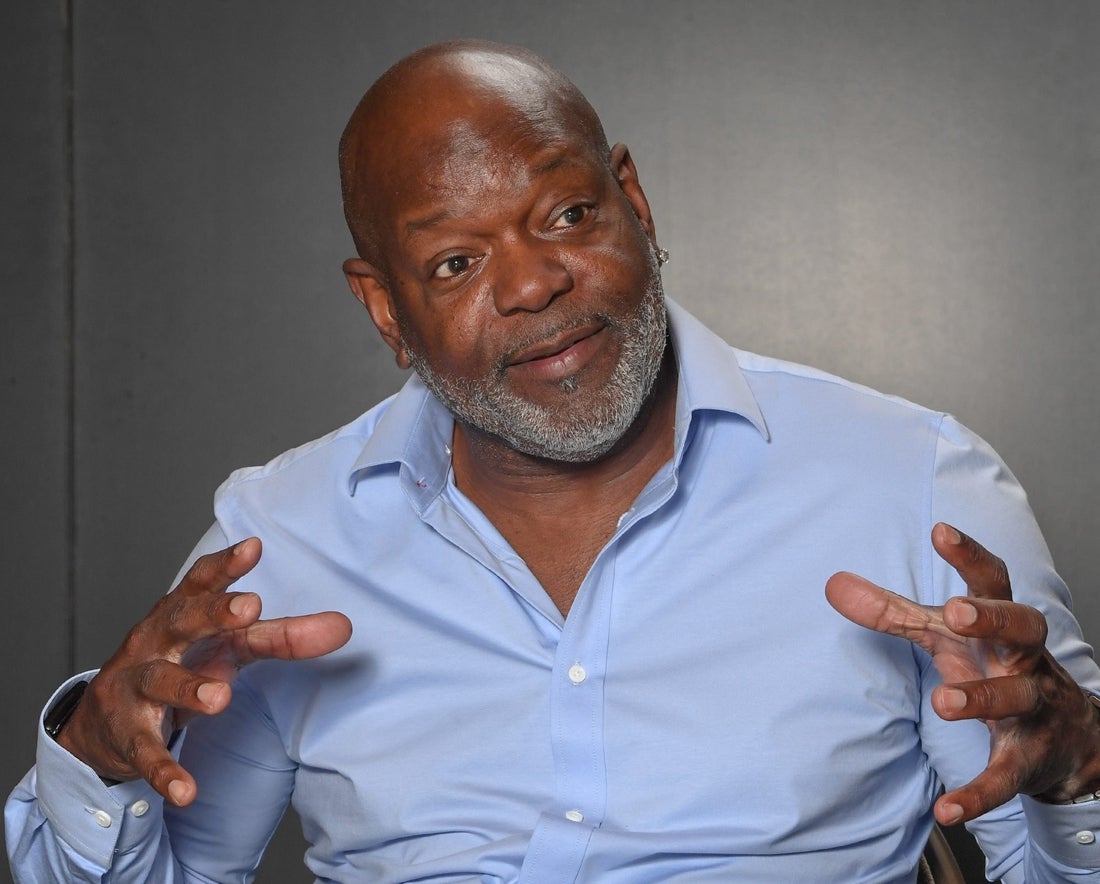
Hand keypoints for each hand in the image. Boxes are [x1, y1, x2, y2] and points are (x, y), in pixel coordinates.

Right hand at [57, 538, 352, 806]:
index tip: (254, 546)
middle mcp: (156, 643)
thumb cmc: (183, 663)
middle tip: (250, 607)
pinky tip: (186, 790)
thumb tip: (345, 626)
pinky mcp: (127, 735)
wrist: (107, 719)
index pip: (202, 582)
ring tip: (221, 697)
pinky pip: (145, 752)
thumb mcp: (230, 647)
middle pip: (181, 621)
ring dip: (190, 688)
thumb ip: (284, 635)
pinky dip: (165, 770)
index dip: (226, 565)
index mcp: (182, 614)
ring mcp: (137, 688)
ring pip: (160, 681)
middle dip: (213, 613)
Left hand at [826, 522, 1099, 825]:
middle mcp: (1024, 659)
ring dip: (982, 698)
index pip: (992, 581)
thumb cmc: (995, 666)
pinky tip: (947, 810)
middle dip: (993, 618)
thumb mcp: (945, 637)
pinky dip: (978, 795)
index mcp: (1000, 625)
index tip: (941, 530)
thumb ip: (891, 612)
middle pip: (1023, 628)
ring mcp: (1033, 709)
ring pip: (1017, 697)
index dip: (969, 555)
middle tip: (957, 610)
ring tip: (943, 702)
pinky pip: (1006, 777)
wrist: (1069, 738)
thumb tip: (832, 583)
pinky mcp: (1028, 760)